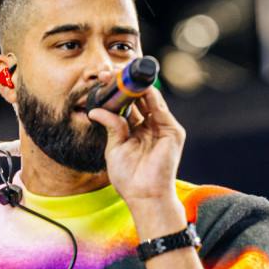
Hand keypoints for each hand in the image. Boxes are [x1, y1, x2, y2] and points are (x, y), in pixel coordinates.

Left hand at [85, 86, 184, 207]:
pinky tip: (137, 86)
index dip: (118, 92)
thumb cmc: (129, 179)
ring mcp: (163, 128)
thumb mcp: (115, 148)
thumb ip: (112, 126)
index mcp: (138, 131)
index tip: (105, 80)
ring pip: (151, 100)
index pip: (130, 105)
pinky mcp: (172, 132)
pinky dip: (150, 95)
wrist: (145, 196)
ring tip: (122, 74)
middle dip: (126, 85)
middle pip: (141, 99)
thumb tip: (96, 110)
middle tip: (110, 72)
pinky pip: (160, 108)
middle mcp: (152, 127)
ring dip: (136, 86)